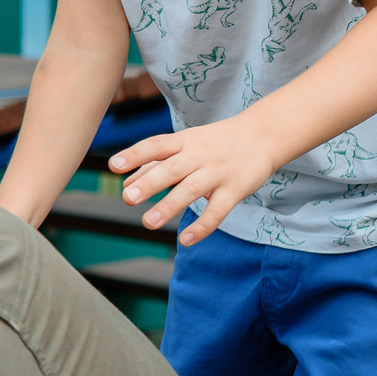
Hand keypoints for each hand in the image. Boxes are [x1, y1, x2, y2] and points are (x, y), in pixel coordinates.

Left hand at [109, 116, 278, 245]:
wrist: (263, 135)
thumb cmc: (214, 142)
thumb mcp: (185, 145)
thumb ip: (155, 163)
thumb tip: (124, 184)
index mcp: (183, 142)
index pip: (155, 146)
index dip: (134, 155)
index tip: (113, 166)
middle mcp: (199, 155)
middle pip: (172, 168)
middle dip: (149, 183)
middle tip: (128, 198)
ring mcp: (218, 172)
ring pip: (191, 189)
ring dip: (169, 206)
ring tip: (148, 223)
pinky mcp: (235, 189)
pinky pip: (217, 210)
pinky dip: (202, 226)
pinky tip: (185, 240)